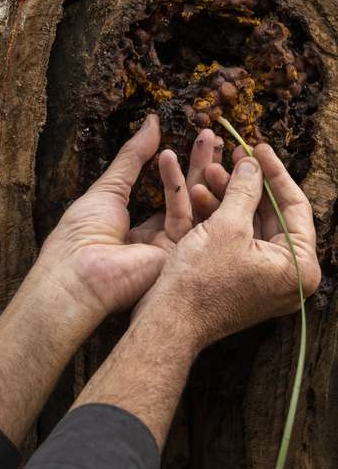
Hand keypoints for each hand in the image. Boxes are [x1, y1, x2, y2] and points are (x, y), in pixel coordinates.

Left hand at [34, 117, 221, 323]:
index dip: (181, 166)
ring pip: (194, 205)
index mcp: (136, 227)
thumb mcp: (109, 186)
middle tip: (212, 135)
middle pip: (187, 197)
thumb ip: (134, 156)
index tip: (194, 139)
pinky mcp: (179, 256)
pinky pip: (185, 217)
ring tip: (209, 138)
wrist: (78, 273)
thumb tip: (151, 121)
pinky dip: (180, 187)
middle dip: (200, 164)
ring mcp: (171, 250)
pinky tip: (171, 158)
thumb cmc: (81, 233)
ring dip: (202, 170)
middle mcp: (157, 239)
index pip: (168, 194)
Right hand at [132, 145, 320, 350]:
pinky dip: (222, 218)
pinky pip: (238, 240)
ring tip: (207, 172)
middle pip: (272, 214)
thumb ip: (246, 189)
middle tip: (231, 156)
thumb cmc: (202, 280)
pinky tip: (201, 195)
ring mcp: (265, 280)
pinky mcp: (243, 281)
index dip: (274, 172)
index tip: (257, 147)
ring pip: (251, 225)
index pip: (295, 206)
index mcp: (299, 266)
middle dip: (246, 183)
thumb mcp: (227, 226)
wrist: (169, 321)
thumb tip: (252, 163)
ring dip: (229, 197)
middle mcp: (288, 275)